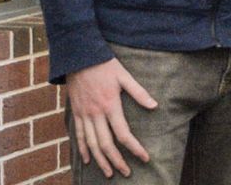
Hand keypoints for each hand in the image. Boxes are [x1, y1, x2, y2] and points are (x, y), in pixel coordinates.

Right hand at [66, 58, 157, 177]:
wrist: (78, 57)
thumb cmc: (105, 65)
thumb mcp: (125, 76)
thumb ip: (139, 92)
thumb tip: (154, 106)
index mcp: (110, 105)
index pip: (123, 134)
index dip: (134, 148)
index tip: (144, 158)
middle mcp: (95, 114)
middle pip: (106, 144)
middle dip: (117, 161)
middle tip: (126, 173)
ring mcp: (83, 114)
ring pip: (91, 143)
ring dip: (100, 160)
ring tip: (109, 173)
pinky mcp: (76, 113)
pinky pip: (78, 135)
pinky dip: (82, 149)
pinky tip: (87, 160)